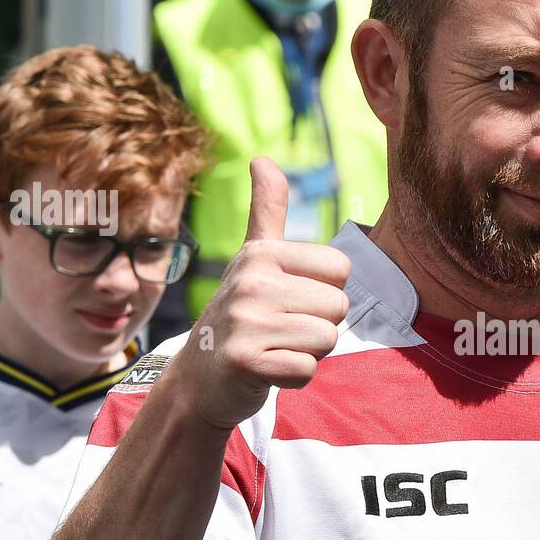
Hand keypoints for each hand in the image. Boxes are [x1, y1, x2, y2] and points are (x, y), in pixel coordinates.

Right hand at [173, 157, 350, 431]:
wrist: (199, 381)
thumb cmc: (239, 317)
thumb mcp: (251, 259)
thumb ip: (266, 211)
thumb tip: (263, 158)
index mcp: (260, 253)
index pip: (340, 268)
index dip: (325, 292)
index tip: (290, 302)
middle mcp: (250, 281)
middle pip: (339, 306)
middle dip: (319, 326)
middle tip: (281, 331)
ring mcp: (245, 322)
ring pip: (327, 339)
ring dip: (308, 352)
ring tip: (275, 348)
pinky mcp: (246, 362)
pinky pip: (307, 369)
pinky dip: (294, 378)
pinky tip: (268, 371)